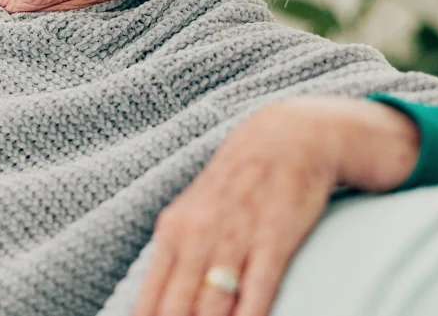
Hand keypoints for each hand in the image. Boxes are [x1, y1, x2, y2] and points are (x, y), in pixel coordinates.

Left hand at [130, 96, 419, 315]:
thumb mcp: (194, 214)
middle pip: (177, 310)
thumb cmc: (238, 185)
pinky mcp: (273, 239)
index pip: (150, 303)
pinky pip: (257, 291)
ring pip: (213, 307)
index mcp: (172, 233)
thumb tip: (155, 304)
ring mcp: (234, 238)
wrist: (287, 138)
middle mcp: (196, 237)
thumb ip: (177, 259)